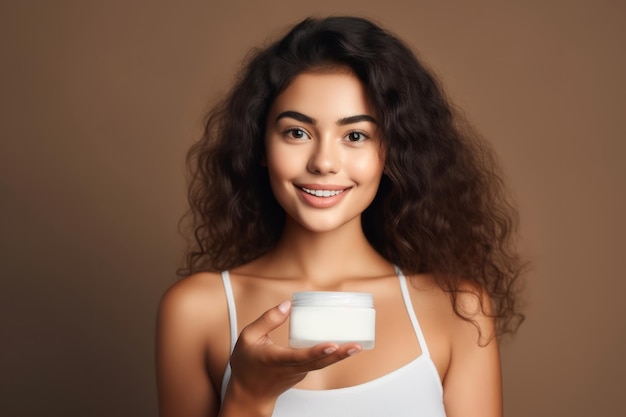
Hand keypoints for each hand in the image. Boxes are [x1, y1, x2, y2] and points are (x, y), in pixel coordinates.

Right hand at [223, 300, 360, 413]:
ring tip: (355, 344)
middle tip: (356, 346)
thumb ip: (267, 319)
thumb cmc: (247, 364)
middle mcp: (290, 369)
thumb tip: (288, 304)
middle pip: (318, 363)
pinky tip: (341, 344)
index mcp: (275, 359)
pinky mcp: (303, 373)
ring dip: (338, 356)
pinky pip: (318, 363)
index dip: (316, 352)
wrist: (248, 393)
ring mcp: (299, 373)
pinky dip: (330, 355)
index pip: (298, 357)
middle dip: (338, 355)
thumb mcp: (248, 337)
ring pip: (321, 364)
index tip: (331, 345)